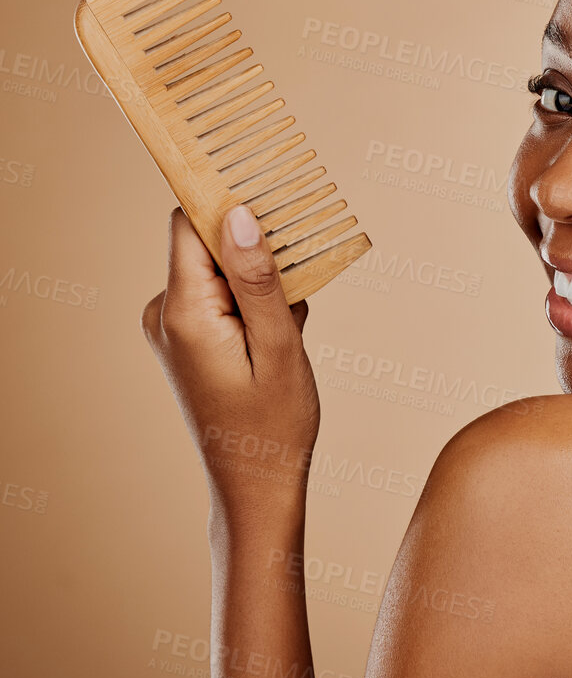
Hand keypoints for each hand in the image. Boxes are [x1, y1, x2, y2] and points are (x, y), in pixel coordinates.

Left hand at [141, 205, 318, 513]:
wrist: (255, 483)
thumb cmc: (274, 423)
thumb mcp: (279, 346)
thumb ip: (258, 279)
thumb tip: (239, 214)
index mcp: (184, 312)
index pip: (191, 223)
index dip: (229, 202)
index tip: (271, 194)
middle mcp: (165, 313)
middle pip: (209, 242)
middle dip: (259, 251)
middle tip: (300, 280)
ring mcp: (172, 326)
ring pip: (221, 269)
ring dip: (263, 282)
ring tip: (290, 325)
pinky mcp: (186, 337)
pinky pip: (221, 294)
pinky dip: (255, 303)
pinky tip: (279, 336)